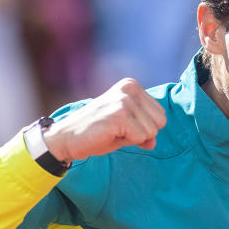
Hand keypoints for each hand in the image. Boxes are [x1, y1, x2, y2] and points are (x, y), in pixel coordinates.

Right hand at [43, 78, 166, 161]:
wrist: (67, 137)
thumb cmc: (96, 132)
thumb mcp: (126, 128)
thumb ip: (144, 131)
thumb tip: (154, 142)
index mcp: (132, 86)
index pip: (160, 115)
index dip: (144, 128)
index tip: (122, 126)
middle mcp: (130, 88)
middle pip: (160, 122)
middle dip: (142, 134)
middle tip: (117, 130)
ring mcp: (124, 100)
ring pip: (151, 131)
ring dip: (133, 138)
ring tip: (112, 132)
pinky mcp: (119, 114)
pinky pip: (141, 138)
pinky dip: (127, 142)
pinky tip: (109, 134)